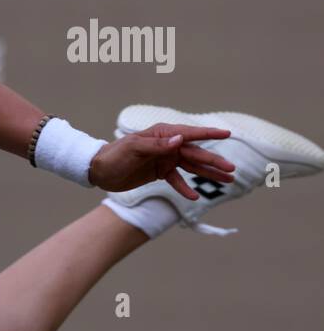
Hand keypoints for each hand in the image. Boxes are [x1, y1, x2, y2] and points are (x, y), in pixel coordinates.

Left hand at [89, 122, 235, 196]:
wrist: (99, 170)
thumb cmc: (114, 155)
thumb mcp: (133, 149)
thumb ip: (156, 146)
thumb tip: (179, 139)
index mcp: (162, 134)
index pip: (190, 133)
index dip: (209, 134)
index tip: (227, 134)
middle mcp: (167, 145)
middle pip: (195, 153)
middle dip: (214, 161)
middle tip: (231, 169)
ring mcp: (165, 159)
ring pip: (192, 167)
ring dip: (208, 173)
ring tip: (228, 180)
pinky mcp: (160, 172)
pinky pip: (177, 180)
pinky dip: (185, 188)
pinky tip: (194, 197)